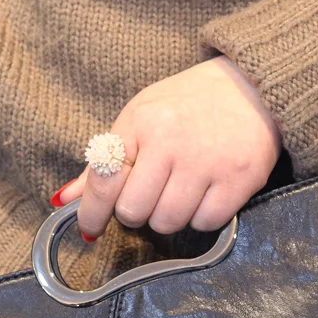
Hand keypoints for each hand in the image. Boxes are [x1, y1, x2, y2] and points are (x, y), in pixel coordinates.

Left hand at [57, 55, 281, 239]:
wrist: (254, 87)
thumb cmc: (188, 105)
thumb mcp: (141, 118)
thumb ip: (103, 161)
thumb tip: (63, 200)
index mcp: (142, 122)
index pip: (103, 181)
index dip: (91, 213)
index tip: (90, 230)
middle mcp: (172, 141)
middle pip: (134, 212)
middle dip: (137, 213)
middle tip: (152, 196)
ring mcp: (207, 162)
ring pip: (168, 223)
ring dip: (169, 217)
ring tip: (181, 191)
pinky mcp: (239, 180)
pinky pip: (204, 224)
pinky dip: (201, 218)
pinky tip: (206, 194)